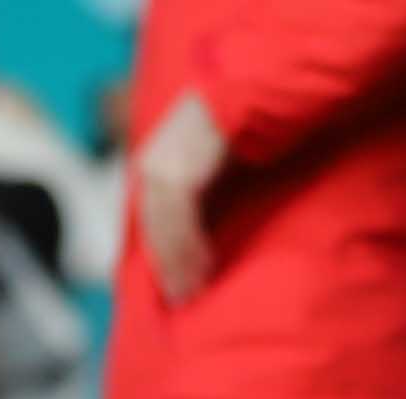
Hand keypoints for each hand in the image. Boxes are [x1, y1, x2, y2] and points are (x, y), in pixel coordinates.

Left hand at [133, 90, 227, 305]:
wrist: (255, 92)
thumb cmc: (242, 130)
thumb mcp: (214, 165)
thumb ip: (200, 192)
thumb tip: (201, 235)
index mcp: (155, 160)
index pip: (150, 219)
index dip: (161, 254)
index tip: (173, 285)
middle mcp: (152, 160)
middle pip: (151, 227)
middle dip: (166, 265)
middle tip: (183, 298)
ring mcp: (163, 163)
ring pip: (162, 227)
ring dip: (177, 263)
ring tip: (194, 291)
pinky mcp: (181, 168)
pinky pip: (179, 219)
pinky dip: (189, 247)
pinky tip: (204, 268)